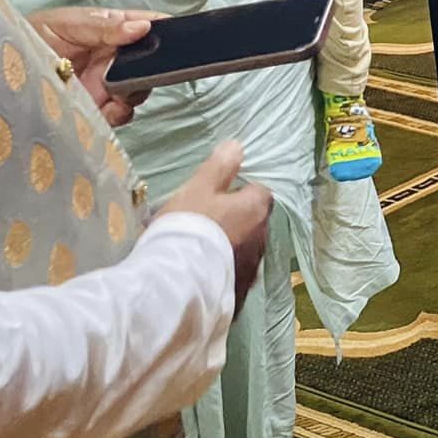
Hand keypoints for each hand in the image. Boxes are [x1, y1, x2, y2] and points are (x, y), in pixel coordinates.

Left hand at [29, 7, 164, 126]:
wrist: (0, 70)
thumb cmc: (30, 36)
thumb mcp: (67, 24)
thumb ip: (105, 27)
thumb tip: (143, 28)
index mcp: (110, 30)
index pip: (145, 26)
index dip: (162, 29)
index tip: (174, 33)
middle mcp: (112, 58)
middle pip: (150, 62)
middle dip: (153, 66)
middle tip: (144, 68)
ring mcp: (105, 84)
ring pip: (139, 89)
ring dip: (137, 90)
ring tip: (120, 90)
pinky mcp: (95, 109)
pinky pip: (120, 114)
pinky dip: (121, 112)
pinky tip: (110, 106)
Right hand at [160, 141, 273, 315]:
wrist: (175, 281)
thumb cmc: (188, 226)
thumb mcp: (199, 188)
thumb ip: (220, 166)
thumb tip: (237, 146)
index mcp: (256, 209)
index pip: (260, 192)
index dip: (240, 191)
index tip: (218, 195)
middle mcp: (262, 238)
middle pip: (254, 222)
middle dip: (237, 220)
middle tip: (206, 222)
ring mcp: (252, 268)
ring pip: (245, 249)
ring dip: (230, 247)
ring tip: (201, 250)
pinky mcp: (239, 292)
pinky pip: (234, 275)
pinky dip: (222, 271)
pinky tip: (202, 274)